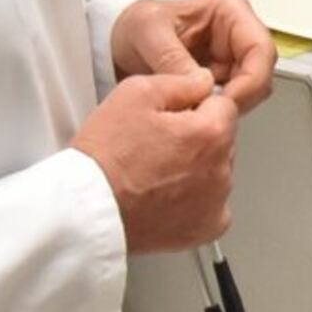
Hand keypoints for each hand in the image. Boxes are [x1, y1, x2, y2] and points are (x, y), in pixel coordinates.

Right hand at [73, 71, 238, 253]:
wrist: (87, 209)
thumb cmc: (107, 155)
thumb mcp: (136, 93)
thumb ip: (181, 82)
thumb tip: (204, 82)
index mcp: (211, 134)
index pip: (224, 105)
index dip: (196, 105)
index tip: (172, 117)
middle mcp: (221, 170)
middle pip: (221, 140)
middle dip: (198, 137)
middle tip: (158, 146)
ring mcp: (215, 203)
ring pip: (217, 171)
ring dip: (197, 168)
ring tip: (156, 172)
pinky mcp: (205, 228)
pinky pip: (212, 205)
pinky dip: (195, 200)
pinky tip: (166, 195)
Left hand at [115, 0, 278, 111]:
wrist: (118, 40)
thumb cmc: (134, 25)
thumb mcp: (148, 33)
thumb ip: (173, 58)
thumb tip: (202, 85)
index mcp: (228, 10)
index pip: (260, 47)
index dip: (251, 79)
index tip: (227, 103)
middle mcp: (236, 32)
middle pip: (262, 71)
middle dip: (242, 96)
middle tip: (214, 115)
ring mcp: (230, 56)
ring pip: (251, 89)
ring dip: (230, 106)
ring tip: (200, 113)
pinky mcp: (221, 77)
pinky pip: (233, 99)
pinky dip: (219, 111)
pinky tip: (197, 113)